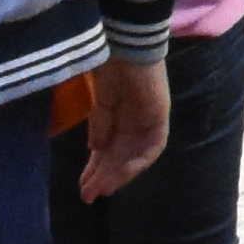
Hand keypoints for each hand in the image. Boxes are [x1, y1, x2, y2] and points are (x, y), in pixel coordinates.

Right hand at [74, 58, 170, 201]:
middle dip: (104, 177)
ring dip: (119, 174)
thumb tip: (95, 151)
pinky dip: (140, 160)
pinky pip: (154, 146)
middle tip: (88, 196)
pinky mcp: (160, 117)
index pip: (107, 151)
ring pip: (134, 157)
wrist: (125, 47)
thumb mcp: (100, 104)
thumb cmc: (110, 69)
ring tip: (101, 189)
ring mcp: (148, 121)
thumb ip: (100, 127)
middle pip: (120, 158)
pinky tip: (124, 171)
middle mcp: (134, 124)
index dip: (95, 170)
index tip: (82, 187)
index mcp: (117, 119)